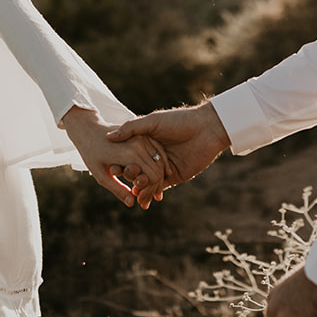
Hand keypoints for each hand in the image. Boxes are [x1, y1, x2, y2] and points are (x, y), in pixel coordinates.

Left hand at [62, 107, 163, 207]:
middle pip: (158, 169)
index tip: (144, 202)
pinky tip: (161, 174)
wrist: (89, 129)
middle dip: (156, 186)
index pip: (152, 176)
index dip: (150, 192)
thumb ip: (118, 189)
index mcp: (129, 155)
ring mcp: (142, 137)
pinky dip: (162, 162)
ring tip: (156, 190)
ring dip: (161, 175)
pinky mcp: (143, 133)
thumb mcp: (101, 176)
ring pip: (160, 159)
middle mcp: (139, 144)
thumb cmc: (91, 154)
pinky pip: (158, 149)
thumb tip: (131, 203)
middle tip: (153, 199)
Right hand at [106, 102, 230, 207]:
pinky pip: (160, 187)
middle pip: (137, 168)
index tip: (111, 167)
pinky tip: (142, 196)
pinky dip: (151, 192)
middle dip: (128, 176)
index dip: (120, 160)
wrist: (207, 129)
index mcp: (147, 141)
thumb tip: (109, 137)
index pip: (128, 153)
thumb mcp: (152, 122)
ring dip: (139, 187)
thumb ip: (131, 129)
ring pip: (147, 180)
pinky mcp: (175, 176)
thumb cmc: (179, 120)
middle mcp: (154, 154)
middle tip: (120, 180)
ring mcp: (164, 166)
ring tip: (131, 192)